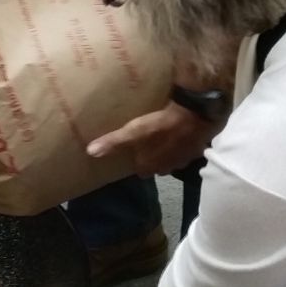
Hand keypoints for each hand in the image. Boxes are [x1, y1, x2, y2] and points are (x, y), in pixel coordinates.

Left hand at [88, 99, 214, 175]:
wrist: (193, 116)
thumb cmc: (160, 125)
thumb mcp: (133, 132)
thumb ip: (113, 143)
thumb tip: (90, 152)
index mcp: (149, 167)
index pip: (139, 170)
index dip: (136, 159)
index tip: (134, 150)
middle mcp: (165, 169)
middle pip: (155, 166)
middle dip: (151, 157)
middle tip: (147, 141)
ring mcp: (182, 161)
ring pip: (169, 160)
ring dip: (166, 151)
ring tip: (163, 136)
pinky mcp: (195, 151)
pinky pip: (184, 151)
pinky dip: (180, 145)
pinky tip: (178, 133)